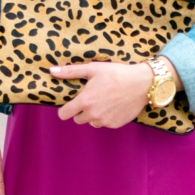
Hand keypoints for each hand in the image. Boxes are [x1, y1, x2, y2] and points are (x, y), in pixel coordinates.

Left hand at [51, 57, 180, 128]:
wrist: (142, 84)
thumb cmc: (117, 74)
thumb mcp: (93, 69)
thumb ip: (71, 71)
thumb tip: (52, 71)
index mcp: (85, 101)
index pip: (64, 114)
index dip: (64, 110)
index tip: (68, 106)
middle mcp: (93, 114)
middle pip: (77, 119)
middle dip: (81, 111)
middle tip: (91, 99)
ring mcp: (104, 121)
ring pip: (91, 122)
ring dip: (93, 115)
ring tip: (104, 101)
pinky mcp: (115, 125)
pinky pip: (104, 124)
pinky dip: (106, 117)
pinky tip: (113, 106)